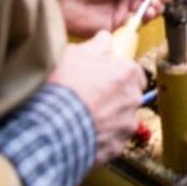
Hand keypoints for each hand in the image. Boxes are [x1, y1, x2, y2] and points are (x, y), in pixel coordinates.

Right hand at [48, 31, 146, 163]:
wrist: (51, 125)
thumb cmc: (63, 86)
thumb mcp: (75, 54)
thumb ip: (97, 44)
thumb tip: (104, 38)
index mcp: (126, 73)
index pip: (135, 72)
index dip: (120, 74)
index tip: (108, 76)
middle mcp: (132, 99)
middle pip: (129, 96)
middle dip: (114, 97)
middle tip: (92, 96)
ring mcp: (126, 125)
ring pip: (122, 119)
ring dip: (108, 119)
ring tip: (83, 116)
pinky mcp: (116, 147)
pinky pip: (112, 140)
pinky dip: (101, 138)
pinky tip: (82, 132)